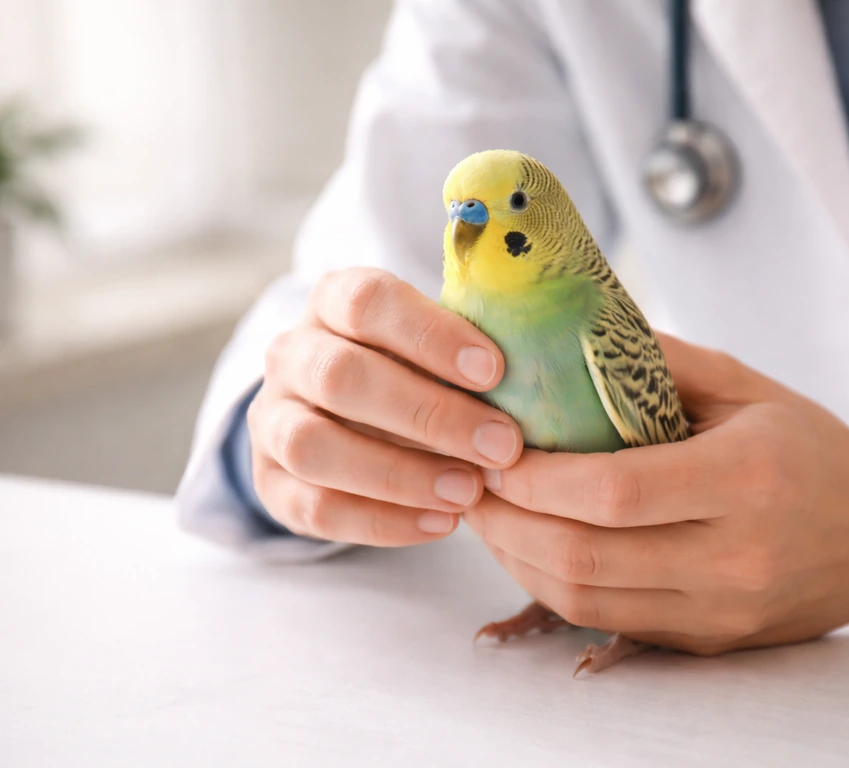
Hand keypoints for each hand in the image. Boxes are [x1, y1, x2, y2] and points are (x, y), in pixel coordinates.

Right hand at [248, 268, 522, 544]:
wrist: (344, 415)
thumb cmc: (412, 370)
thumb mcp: (435, 345)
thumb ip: (469, 353)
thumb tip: (538, 379)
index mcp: (333, 302)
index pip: (367, 302)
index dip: (430, 335)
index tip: (495, 371)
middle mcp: (292, 355)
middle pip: (340, 376)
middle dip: (428, 414)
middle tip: (502, 446)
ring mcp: (271, 420)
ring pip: (314, 446)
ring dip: (399, 473)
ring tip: (469, 491)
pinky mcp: (270, 482)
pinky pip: (314, 508)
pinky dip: (380, 520)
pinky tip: (440, 524)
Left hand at [465, 334, 848, 654]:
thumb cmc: (809, 447)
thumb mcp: (745, 385)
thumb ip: (656, 360)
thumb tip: (561, 334)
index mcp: (747, 477)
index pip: (615, 491)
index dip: (538, 478)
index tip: (494, 453)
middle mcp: (736, 555)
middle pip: (586, 556)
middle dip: (508, 523)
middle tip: (472, 484)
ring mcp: (723, 609)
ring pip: (586, 601)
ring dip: (520, 561)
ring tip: (490, 516)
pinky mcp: (711, 640)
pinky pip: (609, 624)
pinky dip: (554, 589)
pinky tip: (532, 550)